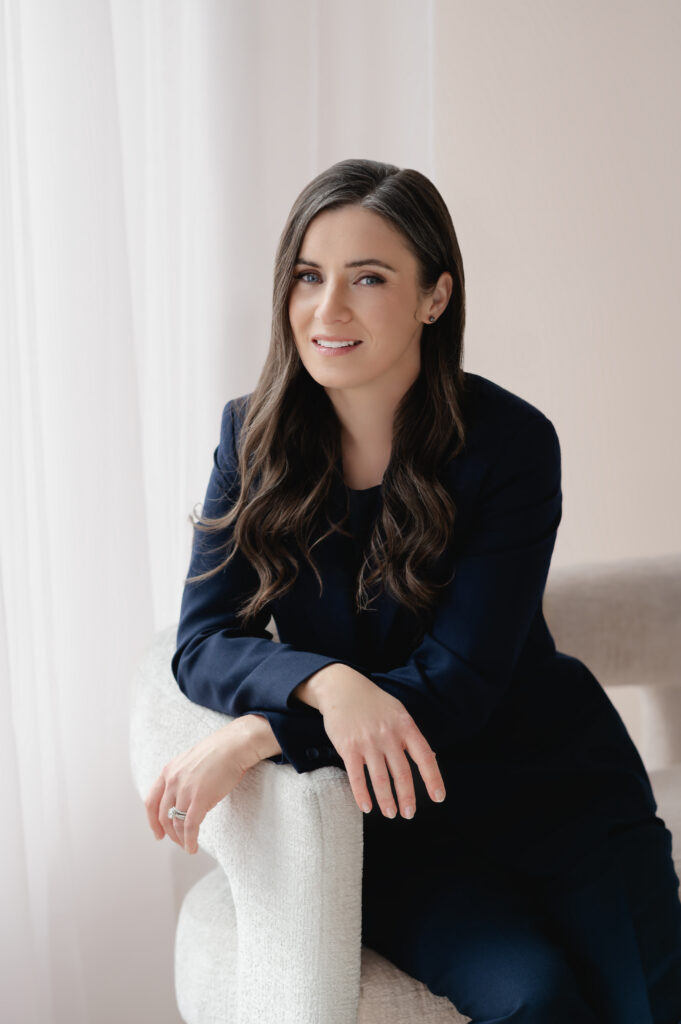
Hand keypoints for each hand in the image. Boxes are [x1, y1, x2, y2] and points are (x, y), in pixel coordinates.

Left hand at [144, 718, 260, 854]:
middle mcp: (172, 781)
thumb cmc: (220, 751)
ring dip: (180, 838)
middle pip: (163, 815)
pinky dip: (189, 840)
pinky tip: (193, 847)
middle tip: (177, 841)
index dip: (152, 820)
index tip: (158, 832)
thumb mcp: (191, 761)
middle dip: (168, 832)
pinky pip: (189, 826)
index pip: (151, 801)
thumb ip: (182, 778)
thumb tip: (184, 797)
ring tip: (187, 846)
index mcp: (168, 771)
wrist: (235, 745)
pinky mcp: (199, 799)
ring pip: (176, 823)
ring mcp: (185, 790)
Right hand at [310, 665, 445, 819]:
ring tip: (391, 814)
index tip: (439, 797)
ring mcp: (368, 742)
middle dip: (407, 797)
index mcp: (405, 725)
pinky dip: (362, 795)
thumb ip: (411, 735)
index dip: (433, 779)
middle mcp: (389, 734)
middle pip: (402, 773)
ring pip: (381, 779)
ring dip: (387, 800)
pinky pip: (357, 777)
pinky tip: (366, 807)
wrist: (342, 688)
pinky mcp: (348, 747)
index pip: (425, 756)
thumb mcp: (398, 712)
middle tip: (409, 814)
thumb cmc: (373, 703)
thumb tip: (430, 757)